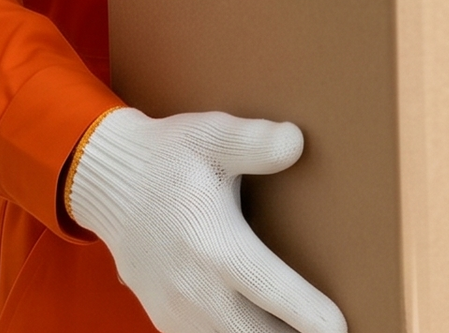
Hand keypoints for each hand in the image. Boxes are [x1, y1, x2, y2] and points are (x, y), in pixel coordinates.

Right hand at [67, 107, 345, 332]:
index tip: (338, 328)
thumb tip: (295, 143)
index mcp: (214, 245)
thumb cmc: (169, 157)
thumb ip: (254, 141)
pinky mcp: (167, 319)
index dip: (306, 315)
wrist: (109, 183)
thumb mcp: (212, 135)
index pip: (269, 290)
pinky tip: (263, 331)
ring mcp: (177, 311)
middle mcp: (195, 289)